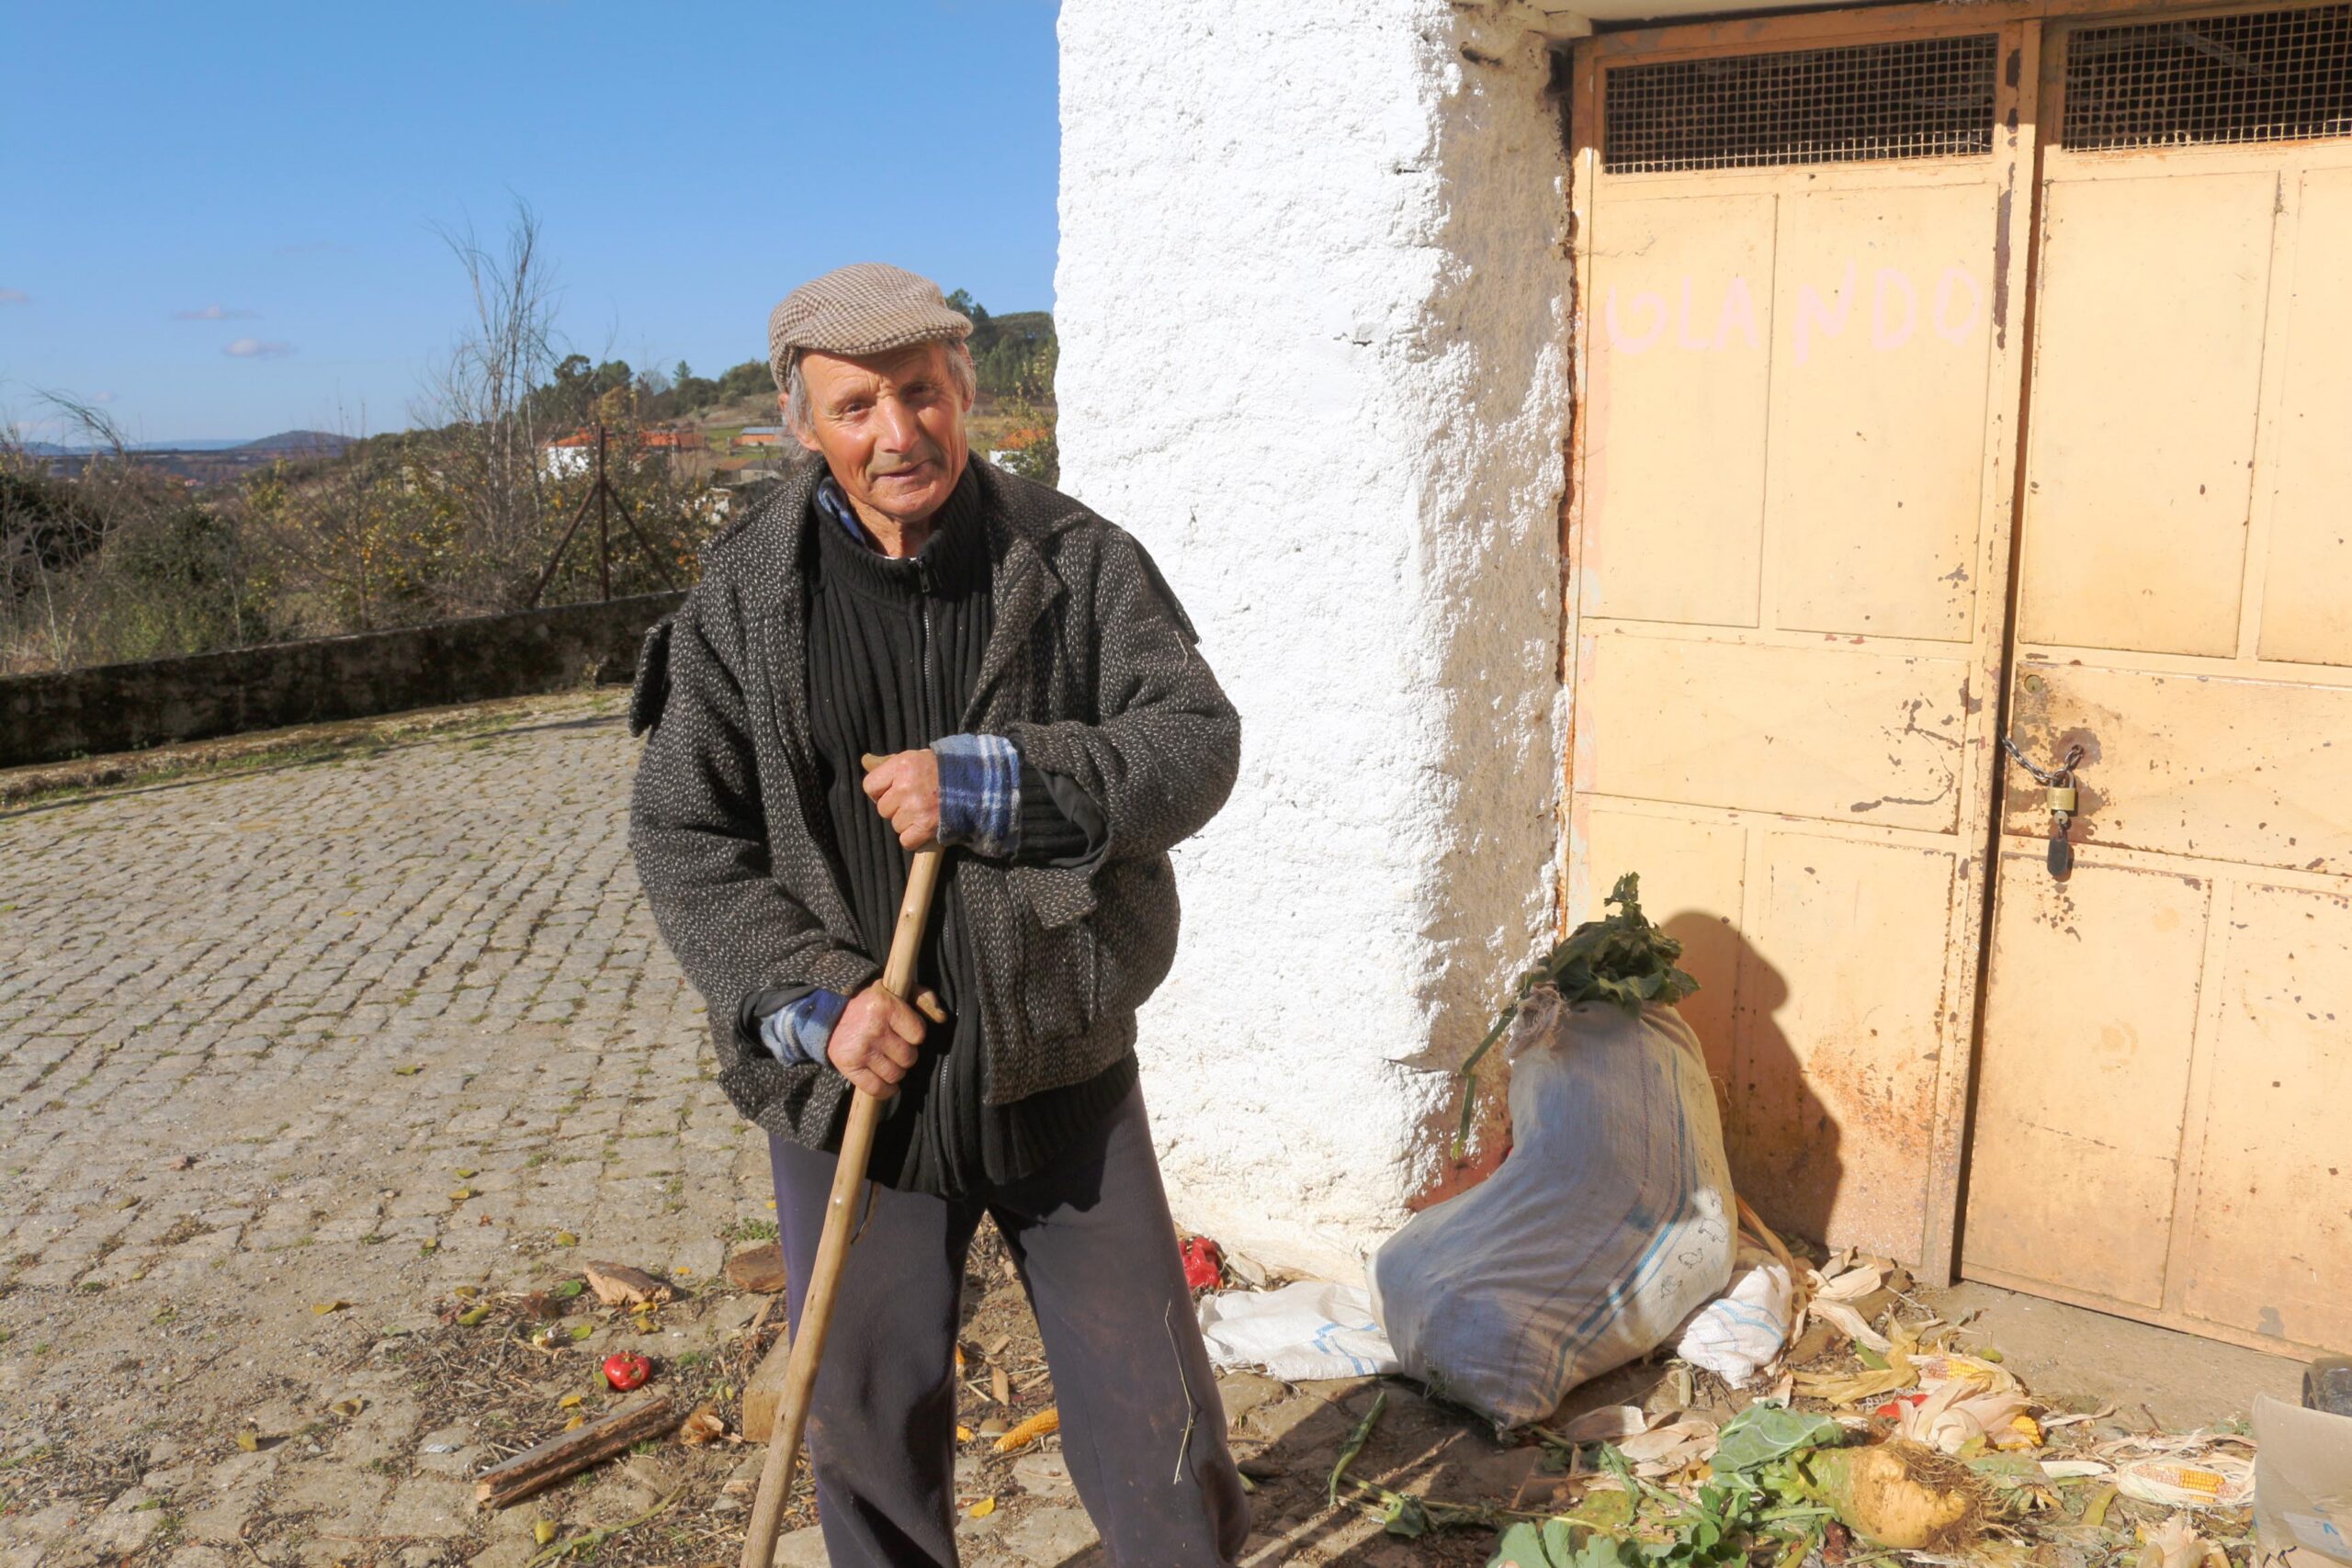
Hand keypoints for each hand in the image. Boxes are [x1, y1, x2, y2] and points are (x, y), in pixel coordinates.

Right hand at [826, 983, 925, 1097]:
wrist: (831, 1013)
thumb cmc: (873, 1004)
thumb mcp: (898, 991)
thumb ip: (923, 998)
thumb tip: (942, 1017)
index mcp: (886, 1006)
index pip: (918, 1035)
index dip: (914, 1035)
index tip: (904, 1031)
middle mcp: (873, 1028)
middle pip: (909, 1058)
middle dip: (905, 1054)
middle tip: (894, 1046)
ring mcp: (860, 1049)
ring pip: (895, 1075)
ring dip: (895, 1070)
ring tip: (886, 1059)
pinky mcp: (848, 1066)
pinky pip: (877, 1089)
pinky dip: (885, 1089)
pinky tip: (885, 1080)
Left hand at [862, 749, 940, 849]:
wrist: (978, 784)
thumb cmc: (945, 769)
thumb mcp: (917, 757)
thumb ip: (890, 762)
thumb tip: (865, 761)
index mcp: (902, 765)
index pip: (870, 786)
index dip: (880, 792)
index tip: (893, 792)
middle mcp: (905, 786)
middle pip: (883, 808)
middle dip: (896, 808)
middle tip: (915, 802)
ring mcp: (915, 808)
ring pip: (896, 825)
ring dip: (908, 823)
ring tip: (925, 812)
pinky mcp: (926, 826)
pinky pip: (906, 840)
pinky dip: (915, 838)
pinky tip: (926, 827)